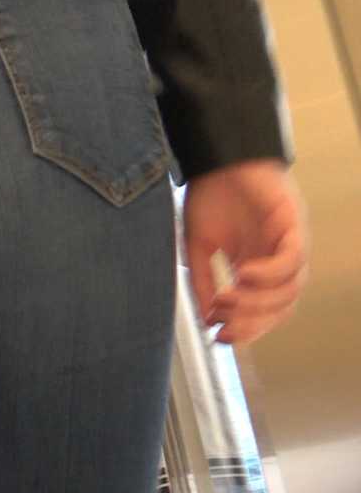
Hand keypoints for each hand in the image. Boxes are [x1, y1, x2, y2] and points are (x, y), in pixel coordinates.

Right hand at [183, 160, 307, 345]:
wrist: (217, 156)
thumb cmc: (210, 195)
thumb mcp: (198, 248)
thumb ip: (203, 282)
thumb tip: (206, 319)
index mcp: (257, 267)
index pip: (263, 311)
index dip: (244, 328)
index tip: (218, 336)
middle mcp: (277, 259)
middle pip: (280, 307)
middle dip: (252, 323)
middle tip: (225, 327)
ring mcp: (288, 242)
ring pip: (290, 290)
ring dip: (258, 302)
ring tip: (228, 297)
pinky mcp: (293, 223)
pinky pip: (292, 259)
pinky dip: (269, 273)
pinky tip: (243, 273)